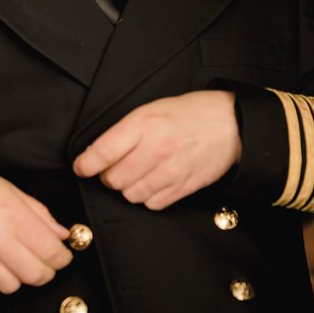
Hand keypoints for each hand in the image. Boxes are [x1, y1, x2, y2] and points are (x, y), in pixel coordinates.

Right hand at [0, 153, 71, 293]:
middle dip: (46, 271)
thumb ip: (38, 213)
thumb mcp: (8, 187)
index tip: (62, 255)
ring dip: (19, 277)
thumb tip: (60, 233)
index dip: (63, 258)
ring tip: (17, 261)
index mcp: (11, 214)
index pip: (51, 252)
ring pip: (11, 286)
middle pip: (35, 275)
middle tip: (45, 262)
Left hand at [73, 91, 241, 209]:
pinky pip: (152, 204)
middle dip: (109, 176)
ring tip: (138, 175)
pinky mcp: (183, 187)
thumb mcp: (153, 109)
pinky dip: (148, 197)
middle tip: (116, 168)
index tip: (81, 168)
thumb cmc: (190, 114)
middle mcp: (156, 148)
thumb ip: (126, 131)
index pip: (103, 152)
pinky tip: (155, 182)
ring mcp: (171, 170)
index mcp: (145, 123)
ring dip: (129, 188)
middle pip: (114, 179)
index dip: (86, 165)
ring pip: (131, 195)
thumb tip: (99, 154)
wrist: (232, 124)